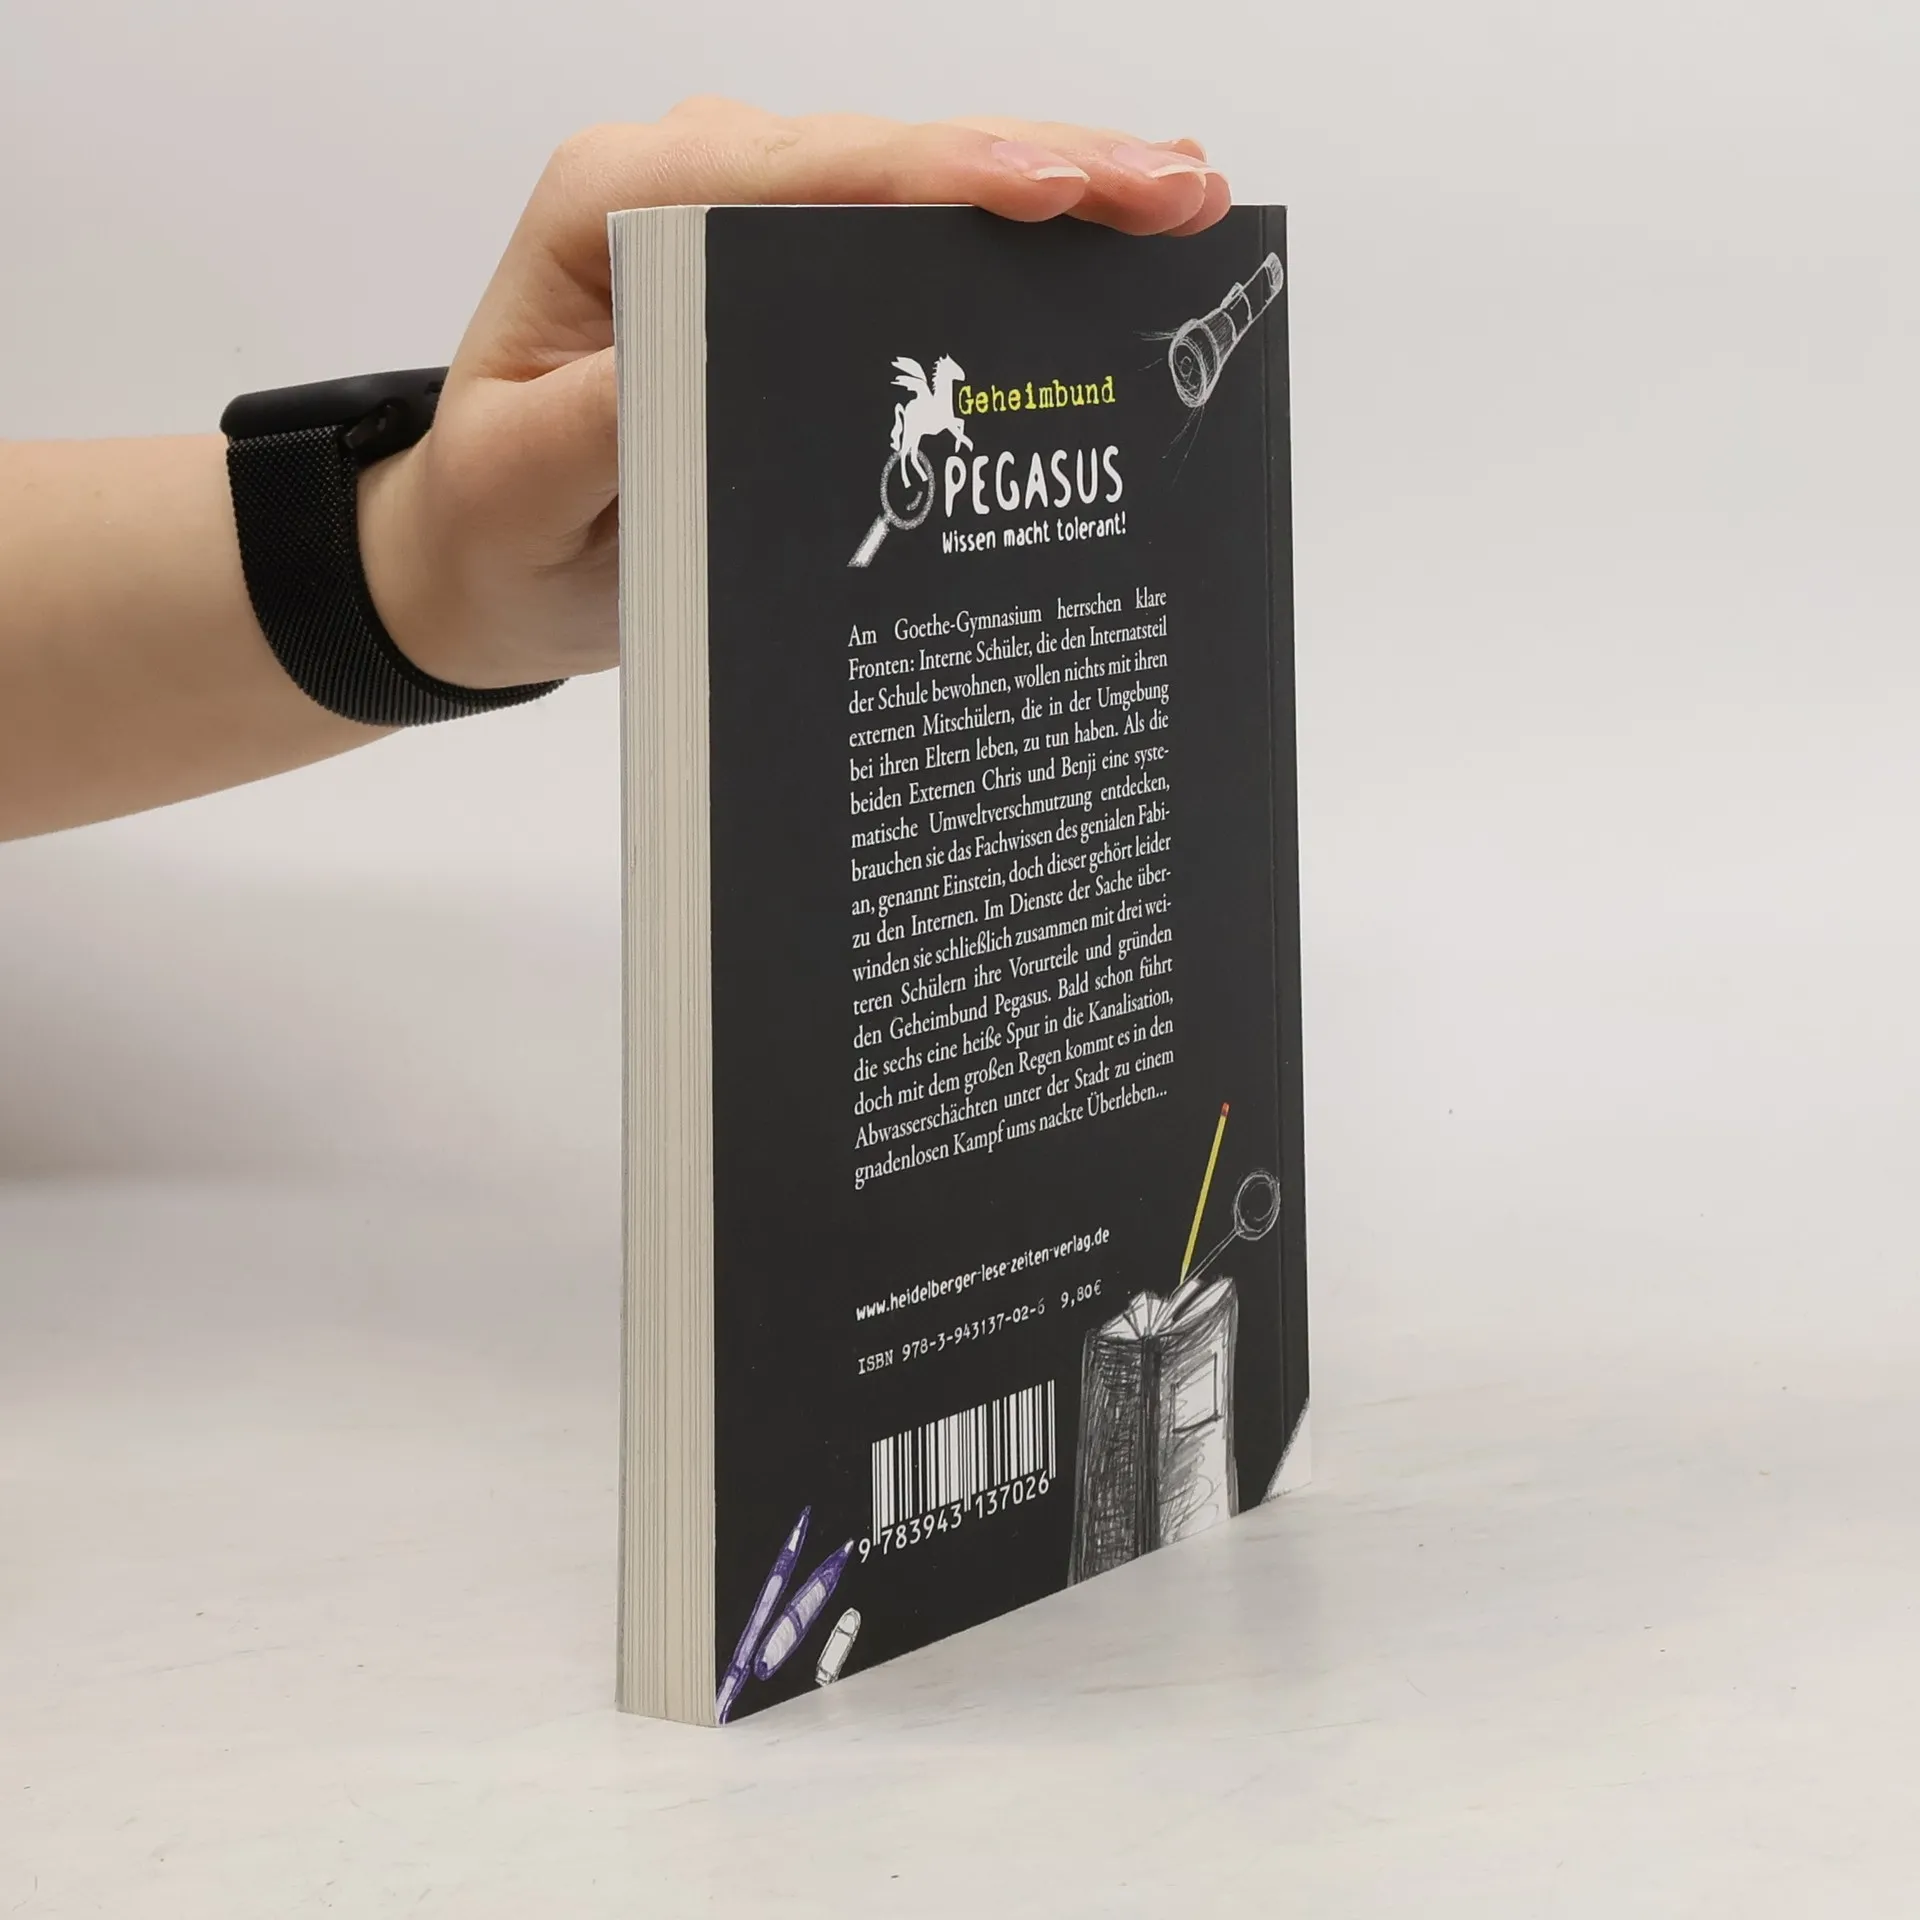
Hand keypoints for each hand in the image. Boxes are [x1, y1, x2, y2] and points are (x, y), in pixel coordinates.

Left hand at [358, 98, 1230, 689]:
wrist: (486, 554)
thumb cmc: (495, 516)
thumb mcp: (522, 482)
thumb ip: (600, 419)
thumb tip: (702, 360)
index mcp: (619, 206)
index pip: (803, 170)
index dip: (942, 177)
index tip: (1057, 194)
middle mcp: (693, 189)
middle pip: (890, 161)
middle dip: (1044, 170)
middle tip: (1179, 193)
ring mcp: (751, 230)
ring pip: (921, 192)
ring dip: (1055, 194)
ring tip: (1180, 203)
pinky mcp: (789, 282)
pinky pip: (912, 247)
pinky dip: (1014, 248)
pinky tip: (1105, 244)